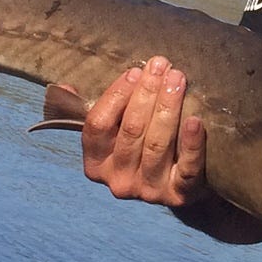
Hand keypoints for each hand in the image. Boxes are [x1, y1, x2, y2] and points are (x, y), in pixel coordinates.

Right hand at [78, 55, 207, 206]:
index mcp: (96, 164)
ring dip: (167, 108)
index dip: (116, 96)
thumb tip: (66, 89)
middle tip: (161, 66)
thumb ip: (96, 112)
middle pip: (131, 131)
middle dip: (146, 94)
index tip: (134, 72)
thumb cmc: (142, 149)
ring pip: (156, 145)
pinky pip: (187, 169)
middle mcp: (119, 181)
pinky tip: (195, 120)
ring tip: (177, 80)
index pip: (98, 126)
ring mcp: (149, 191)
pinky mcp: (180, 195)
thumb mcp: (114, 135)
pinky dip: (191, 144)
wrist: (180, 186)